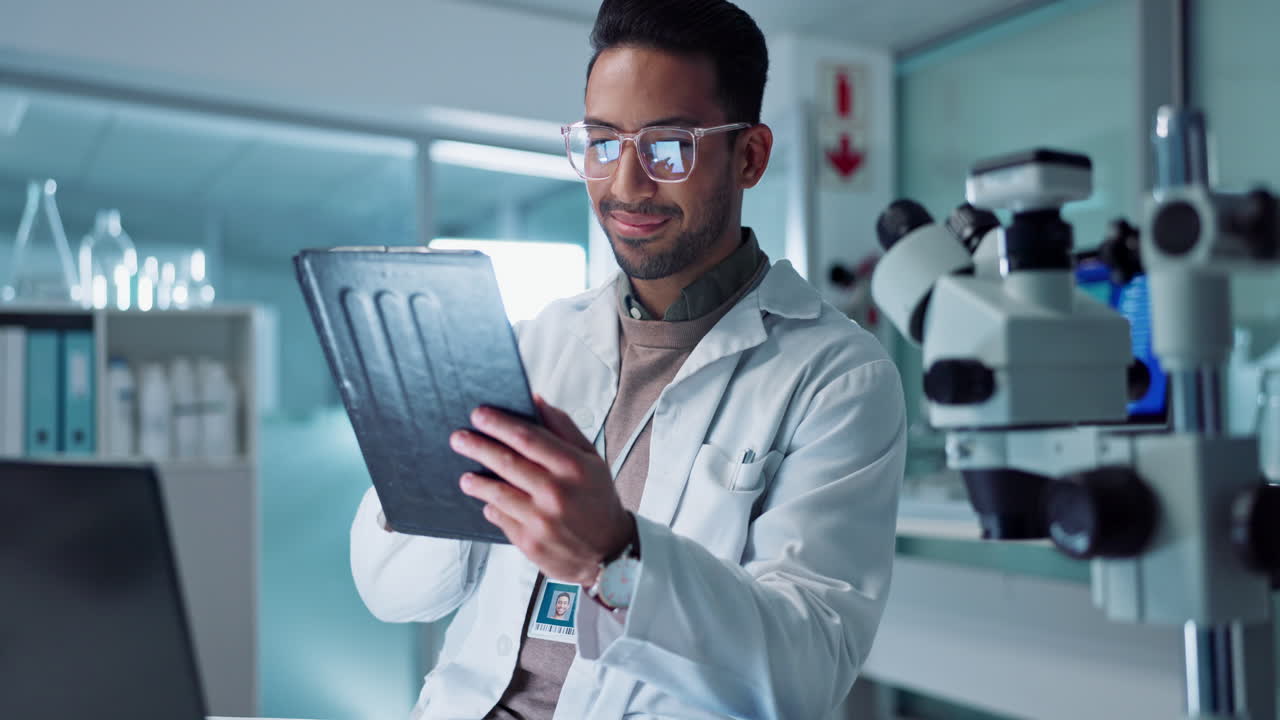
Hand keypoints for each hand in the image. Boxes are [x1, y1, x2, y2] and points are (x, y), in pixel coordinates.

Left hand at [452, 394, 634, 584]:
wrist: (609, 552)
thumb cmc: (598, 500)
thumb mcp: (592, 459)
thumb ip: (563, 428)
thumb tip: (536, 400)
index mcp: (573, 467)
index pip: (528, 437)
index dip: (499, 423)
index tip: (480, 415)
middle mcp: (556, 493)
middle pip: (506, 462)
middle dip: (477, 446)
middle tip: (459, 438)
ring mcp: (541, 520)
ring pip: (497, 493)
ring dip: (476, 482)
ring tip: (467, 477)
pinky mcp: (529, 542)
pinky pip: (500, 518)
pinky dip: (491, 507)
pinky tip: (490, 502)